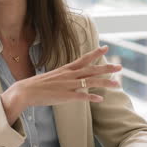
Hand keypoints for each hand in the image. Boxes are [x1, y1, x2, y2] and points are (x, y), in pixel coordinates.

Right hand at [0, 46, 121, 123]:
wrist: (26, 91)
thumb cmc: (39, 85)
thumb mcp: (54, 77)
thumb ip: (65, 77)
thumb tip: (73, 79)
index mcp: (66, 69)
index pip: (84, 59)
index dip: (95, 53)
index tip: (105, 48)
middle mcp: (69, 75)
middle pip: (92, 69)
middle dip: (107, 68)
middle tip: (120, 67)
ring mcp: (68, 85)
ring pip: (90, 82)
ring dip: (105, 83)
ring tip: (117, 84)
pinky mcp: (66, 95)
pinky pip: (82, 96)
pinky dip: (92, 97)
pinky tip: (100, 99)